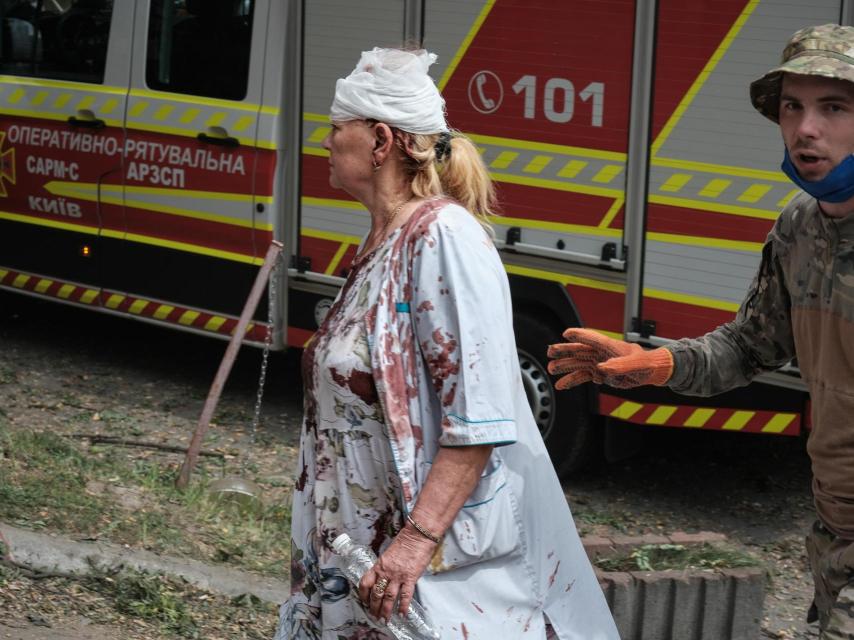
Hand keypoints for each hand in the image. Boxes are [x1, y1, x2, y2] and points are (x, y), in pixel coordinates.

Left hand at [359, 526, 434, 623]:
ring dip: (386, 610)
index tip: (365, 602)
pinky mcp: (410, 577)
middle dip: (374, 608)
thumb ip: (384, 567)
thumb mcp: (388, 554)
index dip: (363, 595)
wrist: (417, 535)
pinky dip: (403, 606)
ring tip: (385, 619)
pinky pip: (405, 595)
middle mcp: (386, 572)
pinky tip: (402, 614)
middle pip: (376, 594)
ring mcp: (398, 575)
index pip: (365, 583)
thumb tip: (383, 578)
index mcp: (379, 565)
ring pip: (388, 597)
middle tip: (375, 616)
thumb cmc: (404, 542)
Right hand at [547, 328, 673, 389]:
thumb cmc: (645, 364)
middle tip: (550, 352)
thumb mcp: (636, 365)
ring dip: (564, 366)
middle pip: (579, 350)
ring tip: (551, 369)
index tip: (566, 334)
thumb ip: (620, 366)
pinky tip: (561, 385)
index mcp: (609, 346)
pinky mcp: (599, 374)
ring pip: (577, 364)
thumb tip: (601, 368)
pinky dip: (571, 380)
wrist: (650, 372)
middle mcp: (601, 353)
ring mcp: (598, 363)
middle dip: (564, 351)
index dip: (579, 335)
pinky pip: (582, 377)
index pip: (592, 338)